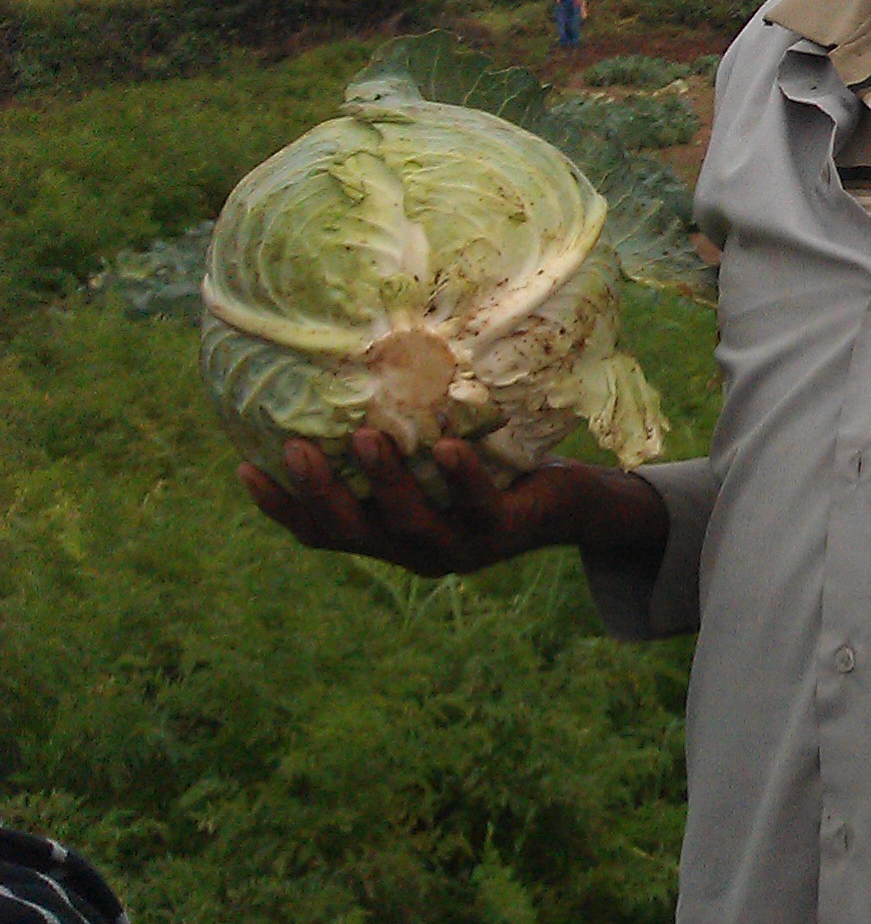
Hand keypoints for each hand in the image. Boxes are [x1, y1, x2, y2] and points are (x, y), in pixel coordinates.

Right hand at [238, 428, 667, 577]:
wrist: (574, 505)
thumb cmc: (494, 469)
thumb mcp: (434, 454)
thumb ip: (394, 436)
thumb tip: (347, 374)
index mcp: (390, 536)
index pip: (323, 531)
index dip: (282, 506)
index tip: (243, 467)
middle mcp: (417, 550)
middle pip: (355, 532)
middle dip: (321, 494)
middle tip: (293, 449)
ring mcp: (461, 545)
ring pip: (412, 521)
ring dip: (386, 480)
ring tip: (366, 437)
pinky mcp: (506, 530)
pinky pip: (479, 503)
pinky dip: (461, 476)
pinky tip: (446, 446)